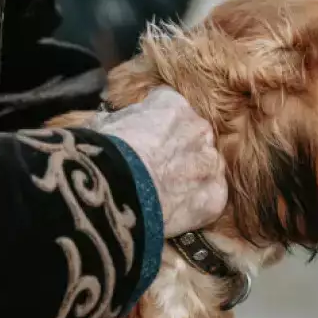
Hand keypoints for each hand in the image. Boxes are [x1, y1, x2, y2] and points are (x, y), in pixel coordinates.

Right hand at [89, 87, 226, 237]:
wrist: (115, 188)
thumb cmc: (103, 152)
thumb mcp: (102, 123)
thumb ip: (117, 121)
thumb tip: (109, 123)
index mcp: (172, 104)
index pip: (169, 107)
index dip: (154, 126)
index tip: (142, 139)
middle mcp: (198, 128)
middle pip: (193, 137)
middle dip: (177, 151)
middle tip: (155, 169)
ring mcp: (210, 162)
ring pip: (205, 167)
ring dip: (190, 178)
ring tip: (165, 194)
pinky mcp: (215, 196)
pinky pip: (210, 198)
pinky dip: (196, 206)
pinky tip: (176, 213)